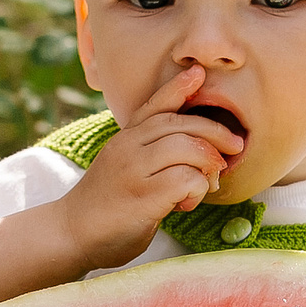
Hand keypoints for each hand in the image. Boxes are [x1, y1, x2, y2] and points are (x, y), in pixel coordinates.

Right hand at [57, 64, 245, 267]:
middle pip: (179, 123)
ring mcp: (134, 171)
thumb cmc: (105, 205)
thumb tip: (197, 154)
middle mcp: (128, 148)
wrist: (71, 234)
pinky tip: (187, 203)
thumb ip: (149, 155)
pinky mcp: (143, 197)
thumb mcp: (123, 168)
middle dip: (215, 131)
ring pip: (186, 148)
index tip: (198, 73)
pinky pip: (186, 179)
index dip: (177, 87)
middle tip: (234, 146)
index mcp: (124, 139)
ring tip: (208, 183)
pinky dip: (197, 189)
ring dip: (208, 164)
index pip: (154, 106)